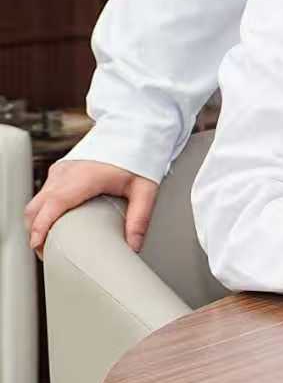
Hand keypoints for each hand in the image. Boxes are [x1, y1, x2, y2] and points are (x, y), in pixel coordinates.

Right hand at [26, 159, 159, 255]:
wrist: (134, 130)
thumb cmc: (139, 156)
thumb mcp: (146, 189)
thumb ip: (140, 218)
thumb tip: (133, 247)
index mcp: (84, 177)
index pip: (53, 204)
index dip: (41, 226)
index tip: (38, 245)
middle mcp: (66, 172)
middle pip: (36, 207)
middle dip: (35, 231)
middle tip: (47, 252)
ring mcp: (61, 170)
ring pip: (36, 201)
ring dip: (36, 222)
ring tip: (50, 242)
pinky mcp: (61, 169)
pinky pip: (43, 193)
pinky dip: (42, 210)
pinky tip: (54, 222)